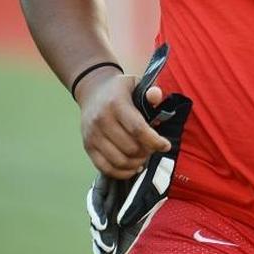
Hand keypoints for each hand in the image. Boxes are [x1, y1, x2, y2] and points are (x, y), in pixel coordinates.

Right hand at [85, 44, 192, 253]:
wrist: (92, 84)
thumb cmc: (125, 85)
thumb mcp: (139, 82)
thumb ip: (151, 92)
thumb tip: (160, 97)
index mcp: (116, 104)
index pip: (138, 130)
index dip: (155, 141)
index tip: (166, 146)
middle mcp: (100, 120)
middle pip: (129, 149)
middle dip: (146, 156)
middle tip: (156, 156)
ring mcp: (90, 135)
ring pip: (115, 162)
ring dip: (134, 166)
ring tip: (145, 162)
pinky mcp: (87, 146)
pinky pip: (104, 167)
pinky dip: (119, 172)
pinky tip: (131, 168)